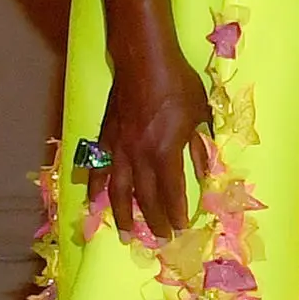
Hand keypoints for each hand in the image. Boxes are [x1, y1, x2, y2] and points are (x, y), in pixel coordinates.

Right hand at [97, 37, 214, 244]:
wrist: (144, 60)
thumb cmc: (178, 84)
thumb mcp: (201, 115)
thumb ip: (201, 146)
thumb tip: (206, 171)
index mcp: (166, 152)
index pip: (172, 192)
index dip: (177, 212)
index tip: (181, 228)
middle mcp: (139, 156)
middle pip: (145, 197)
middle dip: (153, 221)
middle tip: (159, 239)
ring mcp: (118, 148)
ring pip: (118, 189)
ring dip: (121, 214)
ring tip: (124, 234)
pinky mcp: (105, 138)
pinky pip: (98, 168)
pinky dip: (95, 187)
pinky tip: (92, 202)